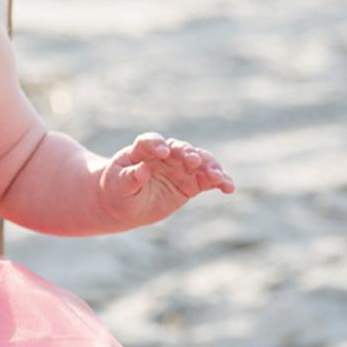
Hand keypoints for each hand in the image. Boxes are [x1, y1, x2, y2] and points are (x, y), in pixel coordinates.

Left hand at [97, 133, 233, 226]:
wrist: (125, 204)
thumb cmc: (117, 190)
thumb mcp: (118, 186)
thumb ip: (129, 177)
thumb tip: (141, 170)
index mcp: (142, 151)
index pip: (150, 141)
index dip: (156, 144)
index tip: (162, 152)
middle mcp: (165, 155)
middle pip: (179, 148)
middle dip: (187, 153)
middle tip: (193, 161)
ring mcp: (180, 167)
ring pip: (199, 161)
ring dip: (209, 166)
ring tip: (217, 176)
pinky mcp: (192, 182)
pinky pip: (208, 179)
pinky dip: (220, 181)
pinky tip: (228, 187)